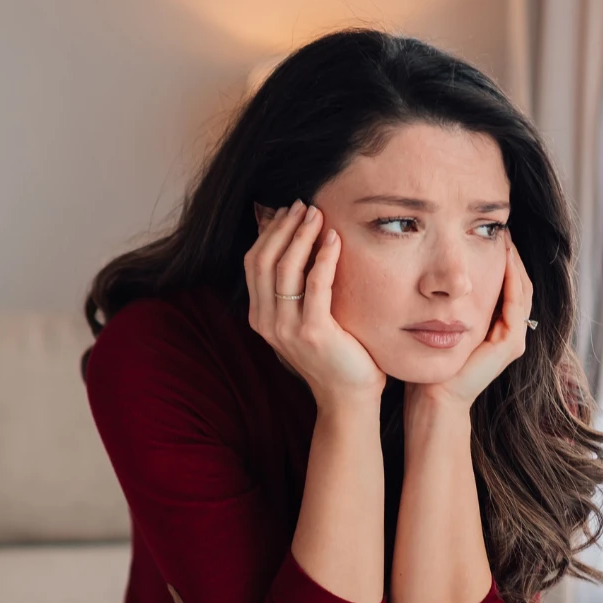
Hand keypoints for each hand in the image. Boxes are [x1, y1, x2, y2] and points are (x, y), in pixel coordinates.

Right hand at [246, 200, 384, 410]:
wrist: (348, 397)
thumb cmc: (335, 354)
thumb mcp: (306, 319)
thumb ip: (296, 290)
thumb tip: (294, 245)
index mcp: (261, 317)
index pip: (254, 264)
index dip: (268, 233)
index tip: (287, 211)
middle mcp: (267, 323)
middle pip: (264, 261)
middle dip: (282, 228)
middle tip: (303, 204)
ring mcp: (287, 330)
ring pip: (284, 269)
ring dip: (301, 236)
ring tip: (317, 214)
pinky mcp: (313, 333)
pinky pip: (315, 286)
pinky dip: (323, 258)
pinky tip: (334, 239)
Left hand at [409, 230, 533, 412]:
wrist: (430, 395)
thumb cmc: (424, 359)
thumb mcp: (432, 318)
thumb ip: (437, 297)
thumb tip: (424, 266)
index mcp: (493, 323)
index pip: (505, 281)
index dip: (501, 257)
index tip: (488, 231)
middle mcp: (508, 329)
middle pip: (518, 282)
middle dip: (511, 255)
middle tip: (502, 228)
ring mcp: (512, 338)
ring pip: (522, 290)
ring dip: (515, 264)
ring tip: (505, 238)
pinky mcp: (509, 346)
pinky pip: (516, 306)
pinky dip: (511, 282)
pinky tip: (503, 261)